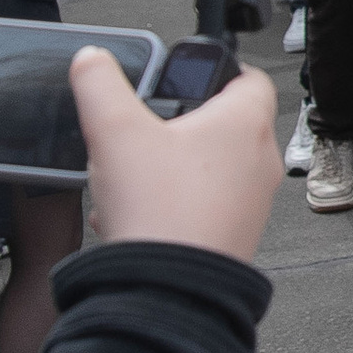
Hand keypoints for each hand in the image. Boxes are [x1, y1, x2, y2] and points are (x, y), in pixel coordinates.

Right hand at [71, 46, 280, 256]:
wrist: (168, 292)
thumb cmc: (159, 212)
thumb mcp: (114, 132)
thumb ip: (99, 85)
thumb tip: (92, 60)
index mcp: (244, 124)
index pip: (249, 77)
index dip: (221, 67)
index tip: (192, 72)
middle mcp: (260, 162)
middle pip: (225, 124)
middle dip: (183, 123)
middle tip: (150, 125)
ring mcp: (252, 203)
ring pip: (212, 169)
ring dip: (173, 167)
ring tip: (134, 175)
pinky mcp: (236, 235)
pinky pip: (207, 206)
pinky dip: (175, 203)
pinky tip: (136, 214)